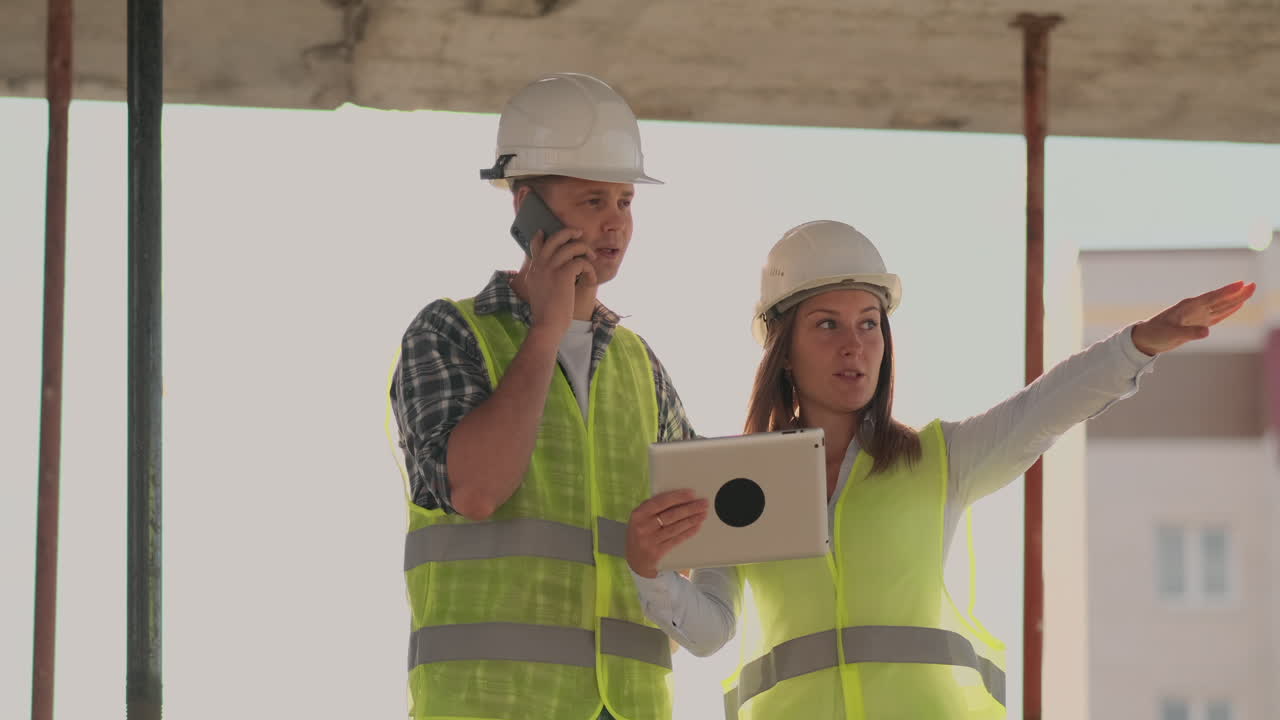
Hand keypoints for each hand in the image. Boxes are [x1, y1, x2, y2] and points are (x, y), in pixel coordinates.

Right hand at [523, 228, 597, 338]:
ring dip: (585, 250)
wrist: (547, 325)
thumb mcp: (538, 291)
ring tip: (592, 258)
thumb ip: (542, 278)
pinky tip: (591, 279)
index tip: (547, 232)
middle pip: (555, 238)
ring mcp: (551, 268)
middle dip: (569, 232)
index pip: (536, 243)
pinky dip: (589, 269)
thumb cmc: (547, 314)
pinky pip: (581, 262)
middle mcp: (540, 265)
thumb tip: (557, 271)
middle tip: (580, 234)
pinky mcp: (564, 274)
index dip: (543, 236)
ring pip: (571, 246)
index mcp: (534, 269)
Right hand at [626, 490, 708, 578]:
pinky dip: (688, 532)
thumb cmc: (640, 534)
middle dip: (690, 508)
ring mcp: (650, 541)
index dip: (677, 497)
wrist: (634, 561)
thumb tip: (676, 497)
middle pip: (671, 515)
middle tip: (703, 504)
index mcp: (638, 514)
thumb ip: (652, 508)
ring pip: (676, 527)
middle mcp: (643, 527)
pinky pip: (676, 540)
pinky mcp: (657, 552)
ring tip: (703, 514)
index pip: (660, 502)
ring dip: (692, 520)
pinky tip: (696, 527)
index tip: (691, 494)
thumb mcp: (640, 519)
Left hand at [1131, 281, 1256, 355]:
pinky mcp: (1198, 323)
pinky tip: (1237, 306)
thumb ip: (1189, 333)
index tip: (1241, 284)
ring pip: (1221, 306)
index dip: (1226, 291)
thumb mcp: (1171, 335)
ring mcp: (1197, 315)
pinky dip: (1228, 310)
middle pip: (1220, 299)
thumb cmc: (1156, 334)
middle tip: (1253, 285)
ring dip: (1235, 300)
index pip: (1211, 297)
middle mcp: (1195, 308)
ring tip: (1250, 291)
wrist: (1146, 338)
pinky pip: (1217, 315)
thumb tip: (1207, 332)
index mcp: (1188, 307)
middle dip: (1236, 293)